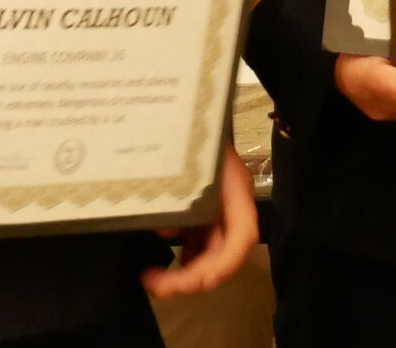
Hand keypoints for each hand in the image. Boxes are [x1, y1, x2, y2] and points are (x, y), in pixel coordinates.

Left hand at [142, 146, 259, 299]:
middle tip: (153, 283)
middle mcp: (233, 209)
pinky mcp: (206, 213)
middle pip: (223, 255)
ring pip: (210, 255)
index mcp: (237, 193)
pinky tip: (161, 261)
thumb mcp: (189, 159)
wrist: (195, 111)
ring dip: (186, 273)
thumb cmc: (195, 132)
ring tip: (153, 277)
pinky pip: (199, 242)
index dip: (219, 265)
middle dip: (190, 278)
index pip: (242, 238)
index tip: (187, 279)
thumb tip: (163, 229)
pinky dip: (183, 256)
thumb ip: (177, 194)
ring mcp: (220, 213)